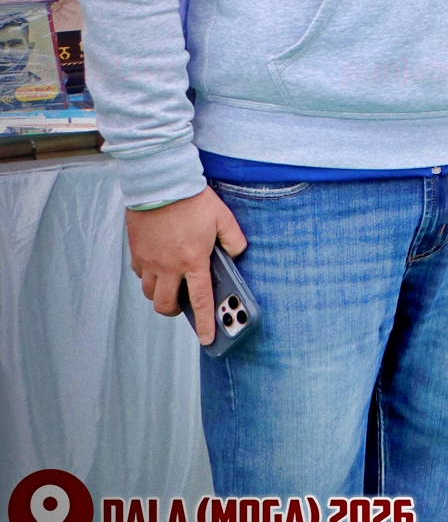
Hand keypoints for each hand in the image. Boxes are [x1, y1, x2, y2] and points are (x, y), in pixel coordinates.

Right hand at [126, 187, 246, 345]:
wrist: (160, 183)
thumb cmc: (192, 199)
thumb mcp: (224, 218)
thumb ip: (234, 240)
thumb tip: (236, 254)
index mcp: (193, 260)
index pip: (200, 300)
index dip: (204, 323)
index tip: (208, 338)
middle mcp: (168, 265)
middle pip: (166, 304)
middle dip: (175, 311)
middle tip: (183, 306)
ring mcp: (149, 260)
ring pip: (150, 292)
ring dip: (161, 294)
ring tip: (173, 284)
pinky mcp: (136, 251)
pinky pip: (140, 274)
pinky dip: (149, 276)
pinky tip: (160, 265)